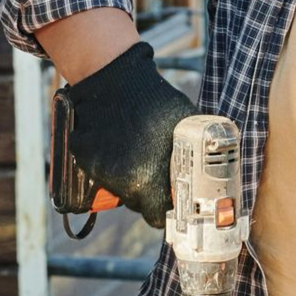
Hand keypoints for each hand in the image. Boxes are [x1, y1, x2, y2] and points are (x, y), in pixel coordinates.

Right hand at [64, 41, 196, 226]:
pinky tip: (118, 144)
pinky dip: (108, 163)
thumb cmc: (155, 102)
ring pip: (117, 188)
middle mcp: (120, 182)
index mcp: (147, 180)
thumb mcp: (187, 127)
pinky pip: (99, 170)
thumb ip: (197, 153)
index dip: (165, 209)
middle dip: (147, 193)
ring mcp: (98, 171)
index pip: (156, 216)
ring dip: (128, 178)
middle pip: (136, 203)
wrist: (114, 79)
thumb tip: (212, 170)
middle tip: (155, 173)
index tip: (170, 200)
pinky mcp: (84, 158)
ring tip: (137, 154)